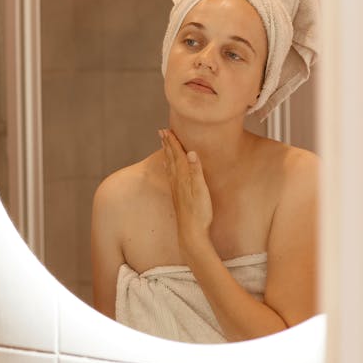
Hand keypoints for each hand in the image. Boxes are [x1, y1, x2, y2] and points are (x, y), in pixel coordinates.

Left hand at [159, 129, 212, 251]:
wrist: (191, 233)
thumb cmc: (199, 212)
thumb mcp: (202, 191)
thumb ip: (197, 171)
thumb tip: (192, 152)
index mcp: (183, 177)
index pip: (177, 155)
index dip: (172, 142)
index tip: (167, 129)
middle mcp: (177, 181)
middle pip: (170, 158)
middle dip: (167, 144)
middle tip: (161, 131)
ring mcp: (176, 188)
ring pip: (170, 165)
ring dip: (167, 153)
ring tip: (163, 144)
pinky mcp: (178, 195)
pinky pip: (171, 175)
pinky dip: (168, 166)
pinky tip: (167, 166)